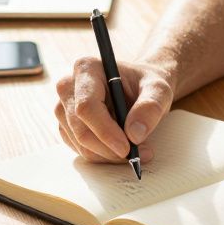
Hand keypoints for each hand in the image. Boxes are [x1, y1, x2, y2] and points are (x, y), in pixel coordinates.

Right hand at [53, 57, 174, 162]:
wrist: (139, 87)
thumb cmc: (146, 84)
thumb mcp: (159, 90)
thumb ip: (151, 107)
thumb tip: (135, 134)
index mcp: (87, 68)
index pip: (87, 106)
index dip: (105, 131)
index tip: (126, 147)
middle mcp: (68, 86)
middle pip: (80, 128)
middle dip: (108, 148)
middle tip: (136, 155)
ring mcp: (64, 107)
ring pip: (79, 143)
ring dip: (107, 154)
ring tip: (136, 150)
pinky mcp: (67, 125)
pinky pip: (80, 149)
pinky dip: (102, 155)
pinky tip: (120, 148)